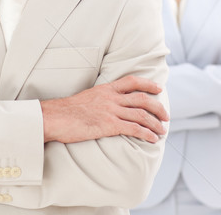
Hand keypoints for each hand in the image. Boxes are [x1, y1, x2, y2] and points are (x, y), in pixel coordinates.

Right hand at [40, 75, 168, 143]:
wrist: (55, 117)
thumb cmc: (66, 111)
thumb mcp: (86, 98)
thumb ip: (100, 99)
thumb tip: (108, 106)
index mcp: (105, 89)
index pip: (131, 81)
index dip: (148, 84)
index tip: (158, 88)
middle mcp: (110, 98)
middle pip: (142, 98)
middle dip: (158, 107)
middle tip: (166, 116)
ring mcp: (110, 111)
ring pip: (141, 114)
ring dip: (156, 123)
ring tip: (162, 130)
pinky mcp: (108, 125)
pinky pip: (134, 128)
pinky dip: (147, 133)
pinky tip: (153, 138)